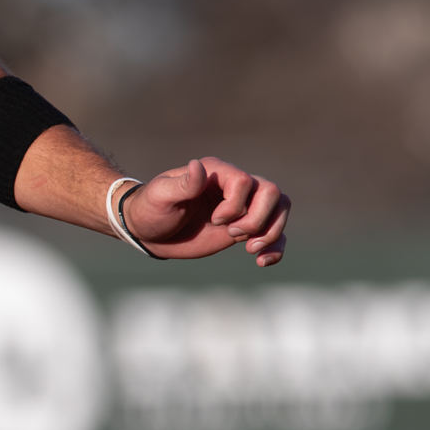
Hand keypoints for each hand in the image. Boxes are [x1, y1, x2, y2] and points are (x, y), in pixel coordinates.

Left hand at [121, 157, 289, 266]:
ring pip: (280, 207)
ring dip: (271, 231)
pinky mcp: (244, 227)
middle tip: (231, 234)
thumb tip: (198, 166)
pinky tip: (261, 262)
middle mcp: (233, 186)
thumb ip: (182, 184)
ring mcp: (242, 207)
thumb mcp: (161, 196)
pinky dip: (276, 247)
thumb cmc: (150, 209)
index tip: (214, 220)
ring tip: (248, 249)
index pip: (245, 182)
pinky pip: (275, 231)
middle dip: (257, 218)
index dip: (235, 205)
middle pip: (271, 192)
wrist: (149, 230)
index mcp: (215, 172)